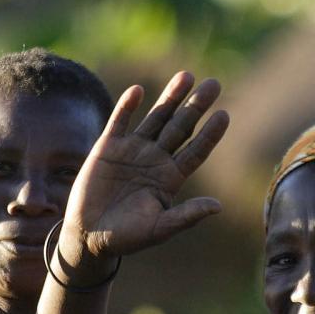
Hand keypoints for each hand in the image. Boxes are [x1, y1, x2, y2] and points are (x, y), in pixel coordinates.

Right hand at [59, 71, 227, 273]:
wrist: (89, 236)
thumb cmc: (128, 237)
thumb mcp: (159, 228)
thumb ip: (186, 216)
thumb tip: (218, 206)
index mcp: (171, 177)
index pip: (195, 150)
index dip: (210, 134)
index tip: (225, 115)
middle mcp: (155, 159)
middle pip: (180, 126)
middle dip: (196, 105)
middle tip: (214, 83)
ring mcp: (132, 151)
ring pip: (156, 118)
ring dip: (170, 98)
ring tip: (187, 76)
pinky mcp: (107, 148)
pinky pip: (120, 122)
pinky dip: (127, 107)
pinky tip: (138, 91)